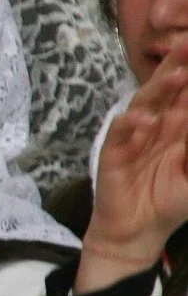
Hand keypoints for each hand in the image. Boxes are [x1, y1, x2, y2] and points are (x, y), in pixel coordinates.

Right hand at [81, 45, 187, 290]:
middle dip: (179, 65)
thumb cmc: (171, 199)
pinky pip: (120, 135)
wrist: (139, 230)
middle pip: (167, 87)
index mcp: (179, 123)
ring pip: (144, 104)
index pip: (187, 91)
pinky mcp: (114, 154)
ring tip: (177, 75)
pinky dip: (131, 127)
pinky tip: (145, 121)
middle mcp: (157, 122)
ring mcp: (133, 135)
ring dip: (159, 89)